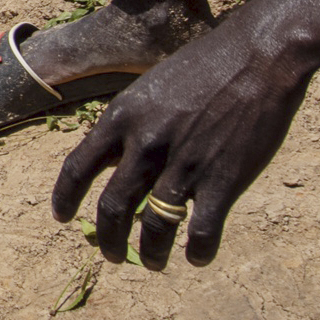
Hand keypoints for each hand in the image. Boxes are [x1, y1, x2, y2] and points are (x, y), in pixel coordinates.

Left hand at [51, 0, 319, 266]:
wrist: (258, 56)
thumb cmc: (205, 66)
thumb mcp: (151, 88)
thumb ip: (131, 124)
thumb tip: (114, 159)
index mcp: (121, 118)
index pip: (77, 168)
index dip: (65, 198)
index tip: (61, 218)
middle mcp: (144, 145)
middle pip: (112, 208)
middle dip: (108, 239)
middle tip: (111, 254)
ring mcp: (183, 165)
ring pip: (154, 228)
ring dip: (151, 253)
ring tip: (154, 262)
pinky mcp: (222, 180)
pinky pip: (200, 231)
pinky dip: (196, 252)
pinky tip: (196, 258)